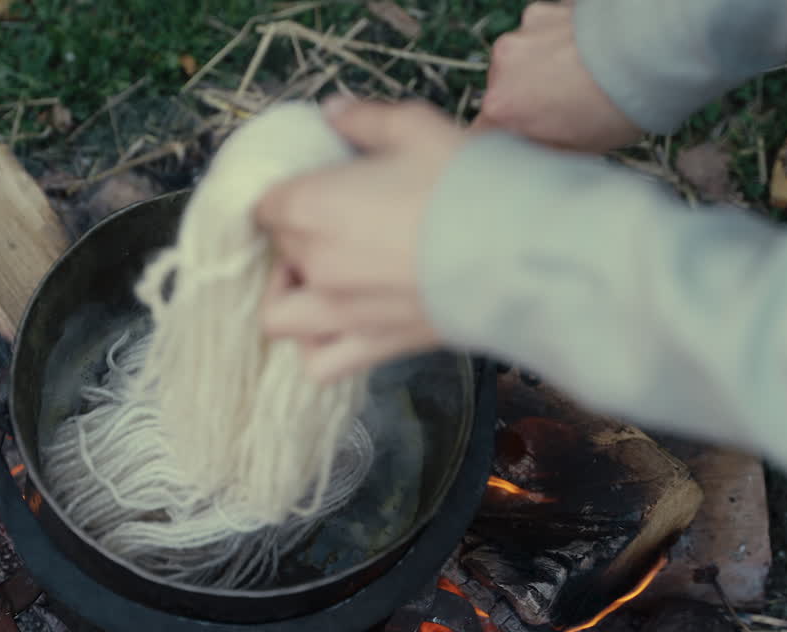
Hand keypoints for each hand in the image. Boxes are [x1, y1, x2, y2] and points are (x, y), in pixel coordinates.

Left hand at [254, 97, 466, 382]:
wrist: (521, 250)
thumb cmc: (468, 181)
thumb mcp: (415, 127)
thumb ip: (363, 119)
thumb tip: (331, 111)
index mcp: (311, 205)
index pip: (264, 205)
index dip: (284, 195)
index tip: (311, 188)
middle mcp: (314, 263)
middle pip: (280, 252)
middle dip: (297, 237)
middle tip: (337, 222)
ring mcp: (339, 312)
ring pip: (279, 315)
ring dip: (289, 297)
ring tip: (320, 281)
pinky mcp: (372, 347)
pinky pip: (319, 364)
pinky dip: (316, 350)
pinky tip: (337, 329)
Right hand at [473, 1, 642, 151]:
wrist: (652, 52)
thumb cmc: (617, 105)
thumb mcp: (575, 152)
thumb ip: (540, 150)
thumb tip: (532, 153)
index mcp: (502, 107)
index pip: (484, 134)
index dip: (505, 141)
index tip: (525, 145)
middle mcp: (503, 65)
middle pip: (504, 92)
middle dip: (527, 101)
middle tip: (565, 111)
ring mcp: (524, 32)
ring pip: (523, 60)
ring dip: (542, 69)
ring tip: (582, 78)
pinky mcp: (545, 10)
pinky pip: (543, 33)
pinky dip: (557, 43)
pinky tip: (586, 55)